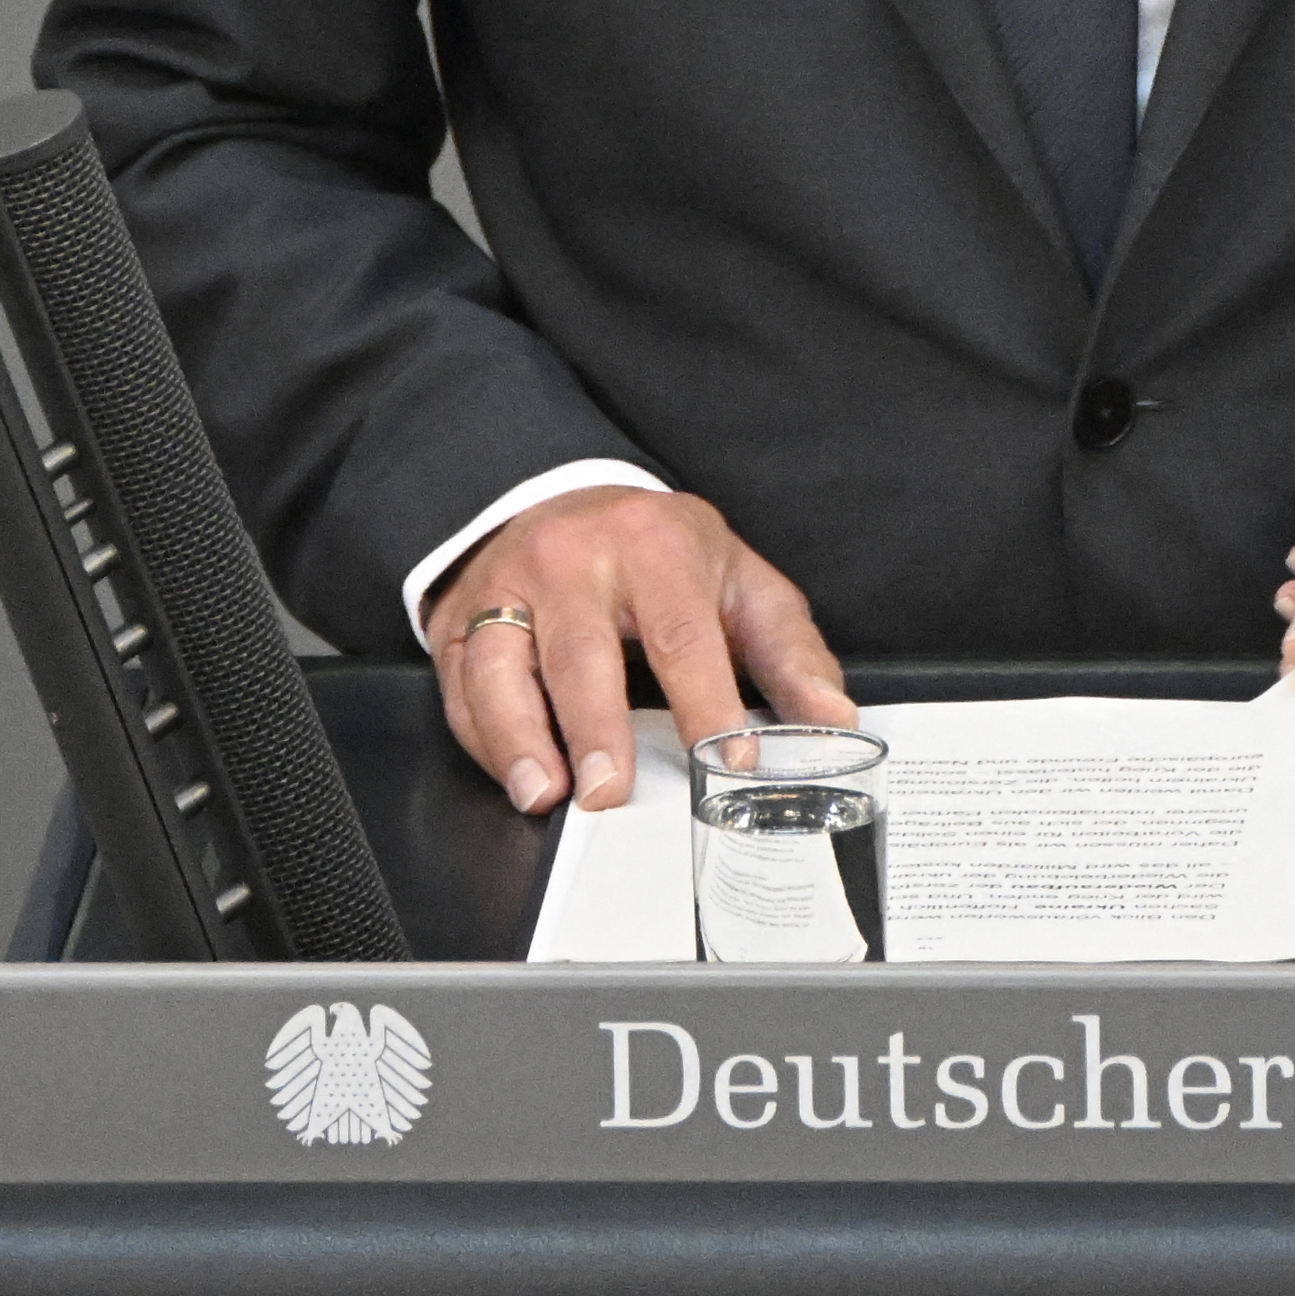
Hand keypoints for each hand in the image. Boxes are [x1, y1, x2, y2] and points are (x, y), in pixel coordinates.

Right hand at [430, 485, 853, 816]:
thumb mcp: (738, 581)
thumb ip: (789, 652)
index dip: (706, 701)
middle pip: (580, 651)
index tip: (727, 759)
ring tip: (544, 794)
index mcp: (653, 544)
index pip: (681, 632)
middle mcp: (572, 559)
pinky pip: (464, 685)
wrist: (567, 500)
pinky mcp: (463, 619)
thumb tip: (832, 720)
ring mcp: (508, 586)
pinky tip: (516, 775)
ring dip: (519, 738)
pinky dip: (486, 739)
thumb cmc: (660, 555)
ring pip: (501, 667)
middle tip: (610, 794)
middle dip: (595, 728)